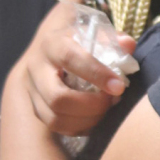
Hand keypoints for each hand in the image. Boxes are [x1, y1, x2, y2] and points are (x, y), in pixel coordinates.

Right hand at [18, 0, 136, 136]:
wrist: (49, 48)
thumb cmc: (79, 40)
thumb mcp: (93, 31)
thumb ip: (112, 39)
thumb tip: (128, 45)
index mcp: (52, 43)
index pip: (70, 58)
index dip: (96, 74)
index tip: (119, 87)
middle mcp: (36, 67)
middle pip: (57, 97)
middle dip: (90, 106)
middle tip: (112, 101)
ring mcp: (32, 90)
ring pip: (55, 118)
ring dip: (87, 119)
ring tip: (106, 109)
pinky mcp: (35, 107)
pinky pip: (56, 127)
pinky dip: (80, 127)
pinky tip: (96, 119)